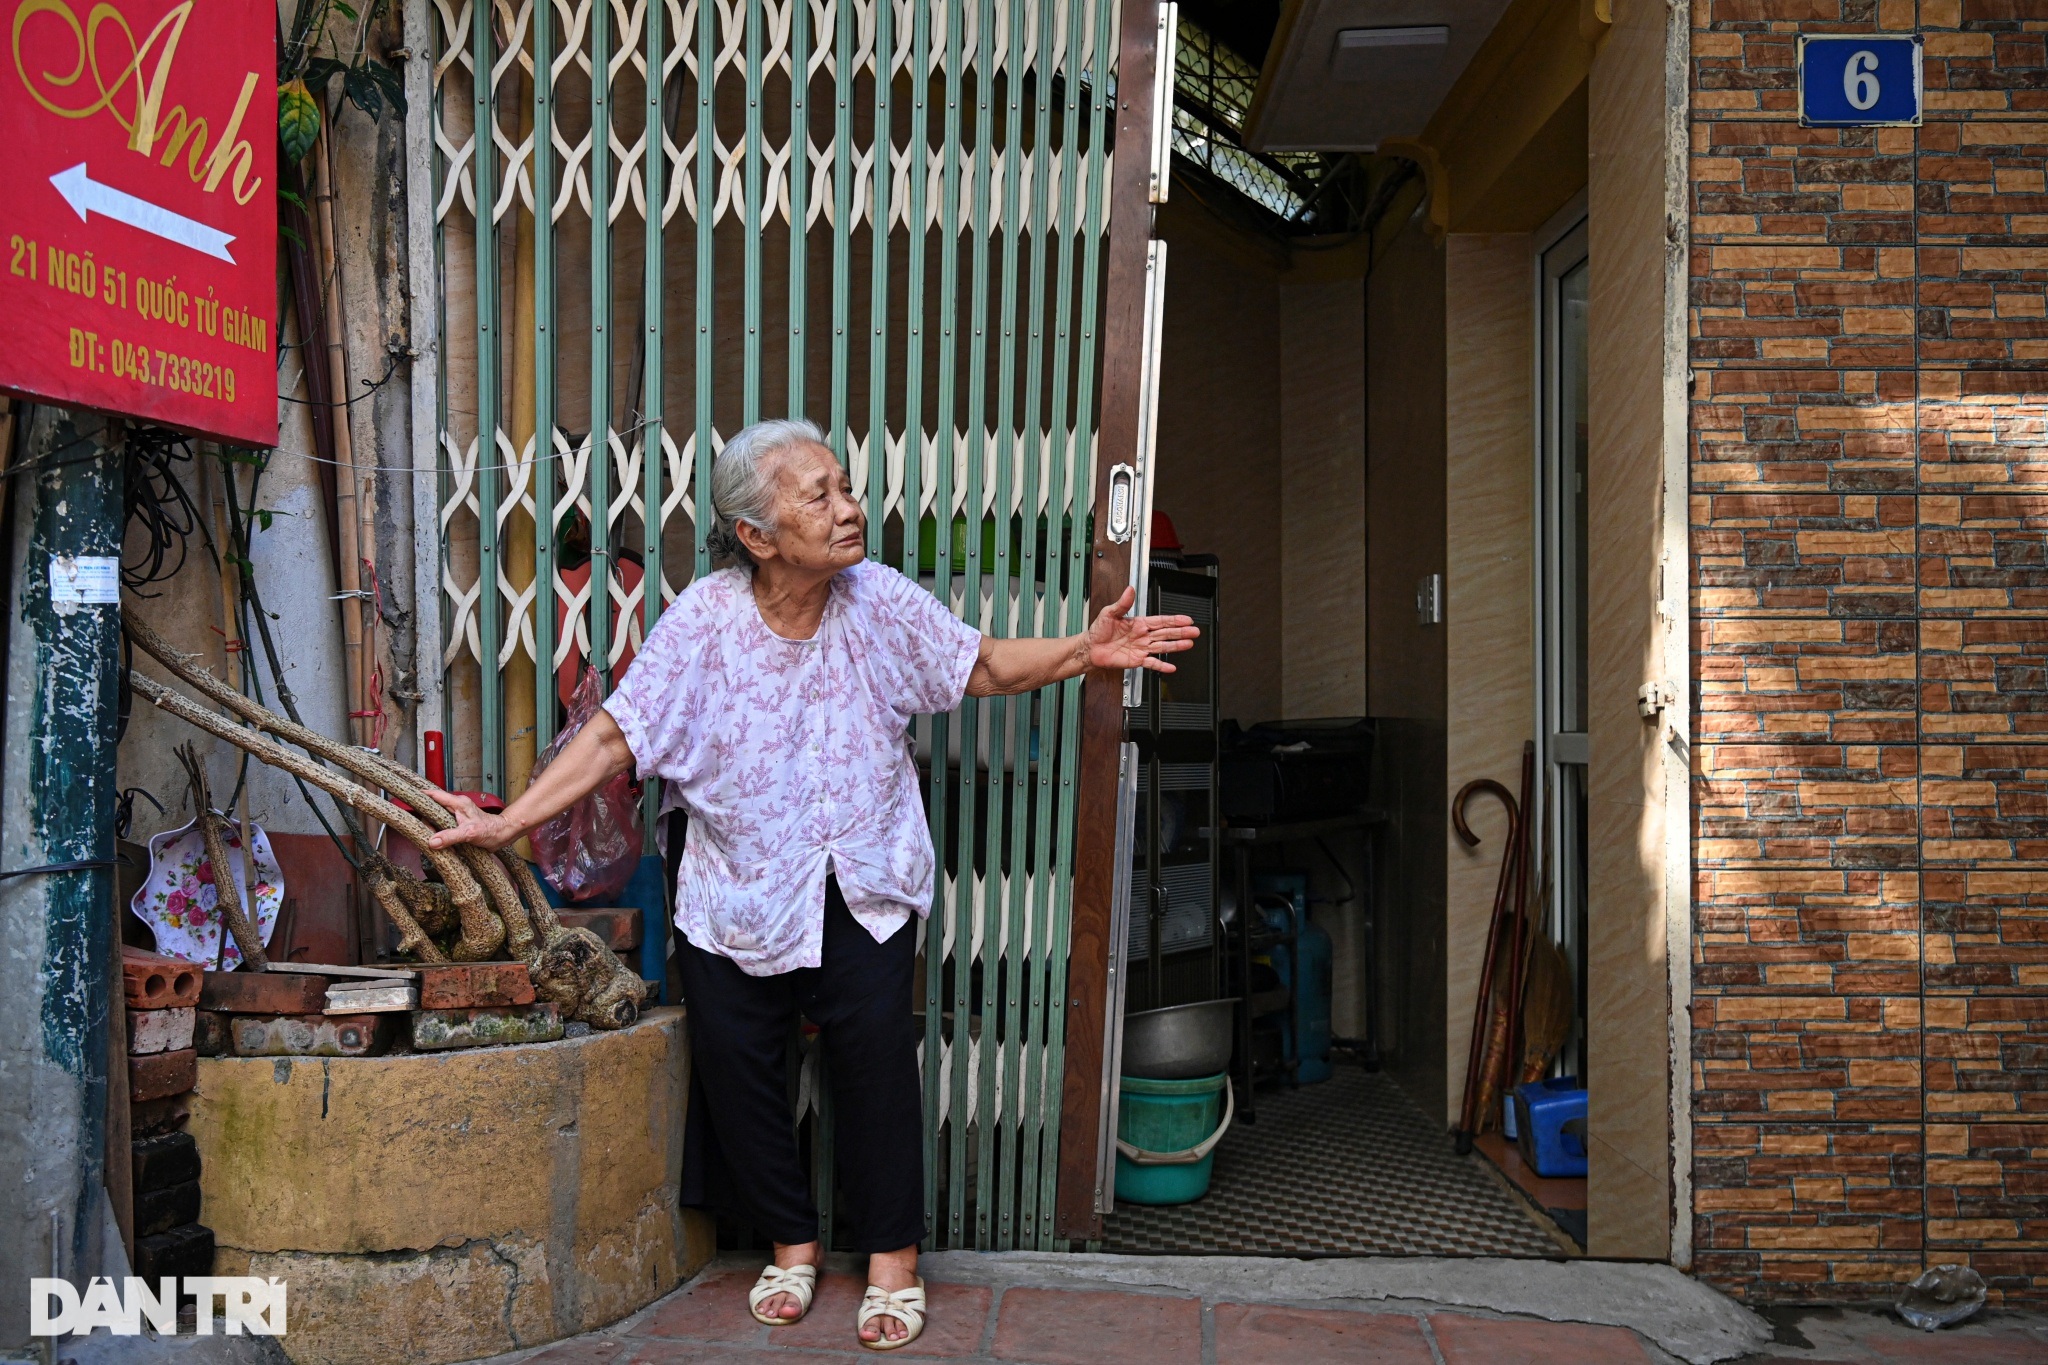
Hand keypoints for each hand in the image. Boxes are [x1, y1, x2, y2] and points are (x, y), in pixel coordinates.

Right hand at [424, 789, 520, 850]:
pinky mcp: (458, 823)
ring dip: (430, 825)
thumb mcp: (469, 833)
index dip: (420, 794)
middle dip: (423, 816)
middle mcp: (456, 806)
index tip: (405, 796)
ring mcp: (457, 815)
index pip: (435, 794)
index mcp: (458, 803)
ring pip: (436, 816)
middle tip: (417, 827)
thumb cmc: (490, 830)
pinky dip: (437, 830)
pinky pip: (442, 824)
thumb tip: (432, 842)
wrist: (503, 835)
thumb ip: (450, 836)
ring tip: (426, 835)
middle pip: (432, 806)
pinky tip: (435, 839)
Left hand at [1085, 586, 1199, 672]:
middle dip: (1181, 632)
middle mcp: (1142, 636)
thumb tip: (1129, 590)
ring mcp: (1141, 648)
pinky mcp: (1136, 660)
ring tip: (1189, 644)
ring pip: (1162, 646)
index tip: (1186, 619)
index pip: (1160, 621)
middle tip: (1195, 631)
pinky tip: (1171, 667)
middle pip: (1166, 633)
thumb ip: (1122, 603)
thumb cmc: (1098, 630)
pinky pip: (1151, 663)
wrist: (1090, 648)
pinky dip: (1161, 666)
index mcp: (1138, 623)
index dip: (1174, 620)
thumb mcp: (1109, 612)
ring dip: (1176, 646)